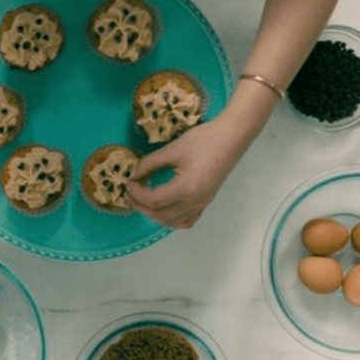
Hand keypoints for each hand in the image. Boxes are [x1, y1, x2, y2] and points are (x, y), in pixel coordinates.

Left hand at [125, 115, 247, 229]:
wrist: (231, 138)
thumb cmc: (204, 140)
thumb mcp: (172, 149)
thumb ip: (150, 163)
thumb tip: (135, 174)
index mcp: (187, 189)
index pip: (154, 200)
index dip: (136, 194)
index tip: (128, 183)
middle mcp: (195, 201)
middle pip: (161, 215)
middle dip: (141, 206)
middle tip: (129, 194)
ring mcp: (202, 204)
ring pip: (173, 222)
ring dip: (154, 215)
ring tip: (142, 201)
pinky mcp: (206, 201)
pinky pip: (186, 220)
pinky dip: (171, 218)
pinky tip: (162, 207)